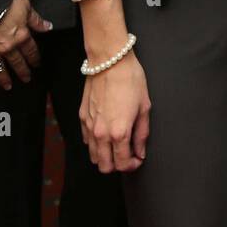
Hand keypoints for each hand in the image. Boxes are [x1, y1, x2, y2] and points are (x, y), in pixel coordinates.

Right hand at [0, 0, 50, 89]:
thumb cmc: (3, 2)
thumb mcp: (25, 6)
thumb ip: (36, 20)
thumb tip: (47, 26)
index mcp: (21, 36)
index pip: (31, 50)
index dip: (35, 58)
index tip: (37, 64)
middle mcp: (7, 47)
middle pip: (17, 62)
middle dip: (23, 71)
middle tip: (26, 79)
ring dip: (3, 79)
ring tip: (8, 86)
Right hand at [80, 52, 150, 172]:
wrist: (110, 60)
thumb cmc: (130, 80)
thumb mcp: (144, 107)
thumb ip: (142, 134)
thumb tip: (140, 152)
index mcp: (119, 132)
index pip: (122, 164)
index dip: (133, 165)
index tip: (138, 158)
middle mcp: (101, 133)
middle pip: (104, 166)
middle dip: (118, 165)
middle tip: (128, 154)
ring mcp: (89, 126)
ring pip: (93, 156)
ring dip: (105, 156)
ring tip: (117, 144)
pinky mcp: (82, 117)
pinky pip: (87, 140)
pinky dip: (96, 143)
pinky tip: (106, 132)